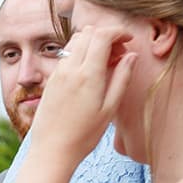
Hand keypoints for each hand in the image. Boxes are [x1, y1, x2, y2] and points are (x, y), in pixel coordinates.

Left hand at [28, 20, 135, 165]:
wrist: (51, 151)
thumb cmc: (83, 136)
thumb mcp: (109, 108)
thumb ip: (122, 78)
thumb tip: (131, 55)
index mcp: (88, 74)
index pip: (102, 35)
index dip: (119, 32)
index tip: (129, 39)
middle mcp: (70, 69)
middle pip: (89, 33)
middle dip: (107, 35)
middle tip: (120, 51)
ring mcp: (58, 73)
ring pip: (76, 40)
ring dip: (93, 42)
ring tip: (106, 61)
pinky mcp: (51, 80)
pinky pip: (67, 54)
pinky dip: (81, 52)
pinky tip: (91, 70)